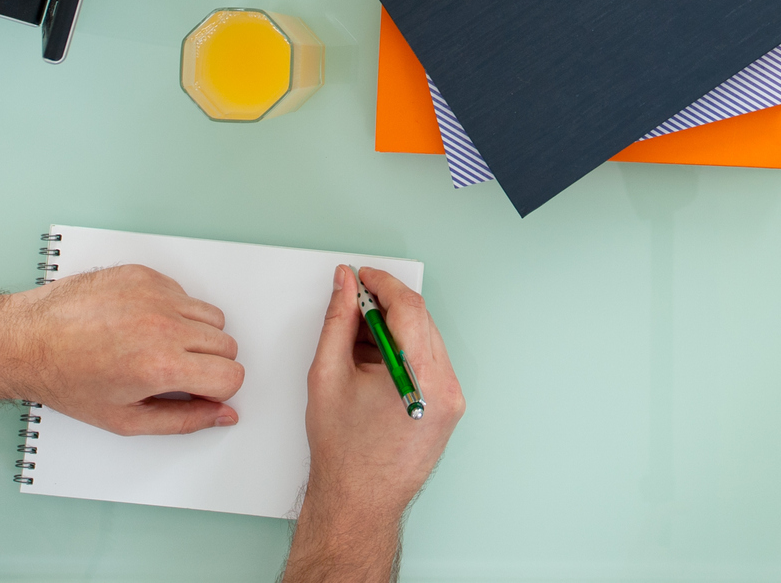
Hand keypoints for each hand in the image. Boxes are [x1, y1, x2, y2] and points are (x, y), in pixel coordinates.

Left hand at [0, 265, 243, 435]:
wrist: (26, 340)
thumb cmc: (66, 380)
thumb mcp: (125, 419)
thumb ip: (183, 420)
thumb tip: (221, 415)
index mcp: (161, 365)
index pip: (231, 375)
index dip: (217, 390)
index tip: (198, 391)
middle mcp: (164, 325)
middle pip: (227, 345)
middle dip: (208, 364)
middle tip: (173, 372)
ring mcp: (155, 295)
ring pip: (212, 317)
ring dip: (196, 335)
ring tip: (157, 347)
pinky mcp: (144, 275)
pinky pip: (184, 293)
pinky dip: (172, 310)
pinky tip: (141, 325)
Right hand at [286, 266, 463, 581]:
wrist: (358, 503)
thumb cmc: (342, 452)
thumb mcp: (328, 375)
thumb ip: (337, 322)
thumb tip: (344, 285)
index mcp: (422, 375)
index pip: (409, 308)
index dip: (381, 285)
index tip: (361, 276)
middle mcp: (446, 386)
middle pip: (421, 321)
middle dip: (385, 306)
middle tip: (352, 304)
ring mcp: (452, 399)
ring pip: (425, 340)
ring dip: (393, 329)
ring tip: (356, 340)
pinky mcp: (448, 409)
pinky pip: (428, 363)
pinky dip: (402, 352)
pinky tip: (373, 363)